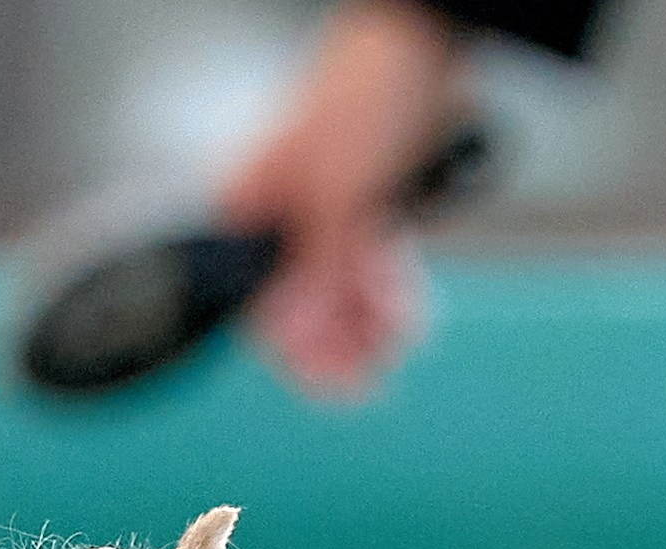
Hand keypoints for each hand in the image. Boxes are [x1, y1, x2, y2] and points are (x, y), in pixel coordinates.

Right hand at [220, 0, 466, 395]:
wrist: (419, 44)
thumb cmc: (362, 102)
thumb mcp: (338, 199)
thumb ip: (315, 273)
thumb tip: (293, 334)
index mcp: (246, 215)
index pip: (260, 310)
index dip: (297, 356)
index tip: (336, 388)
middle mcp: (275, 222)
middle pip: (301, 313)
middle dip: (342, 345)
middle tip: (377, 378)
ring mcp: (316, 218)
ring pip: (338, 298)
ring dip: (370, 324)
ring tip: (402, 335)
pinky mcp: (356, 211)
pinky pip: (364, 273)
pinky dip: (386, 294)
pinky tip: (407, 315)